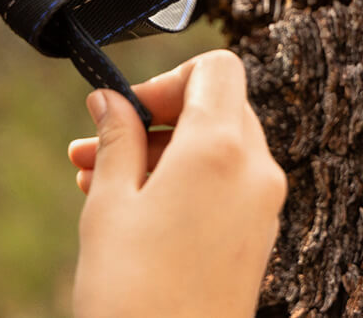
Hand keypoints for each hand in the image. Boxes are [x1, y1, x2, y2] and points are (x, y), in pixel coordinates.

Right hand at [68, 50, 286, 317]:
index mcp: (222, 148)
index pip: (216, 69)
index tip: (124, 109)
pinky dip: (187, 183)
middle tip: (98, 143)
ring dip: (165, 152)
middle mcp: (257, 171)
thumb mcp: (109, 204)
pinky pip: (228, 187)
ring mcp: (265, 208)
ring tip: (98, 179)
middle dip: (157, 118)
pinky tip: (135, 209)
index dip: (165, 79)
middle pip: (218, 107)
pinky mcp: (260, 239)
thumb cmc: (133, 293)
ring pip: (220, 149)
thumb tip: (111, 102)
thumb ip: (116, 140)